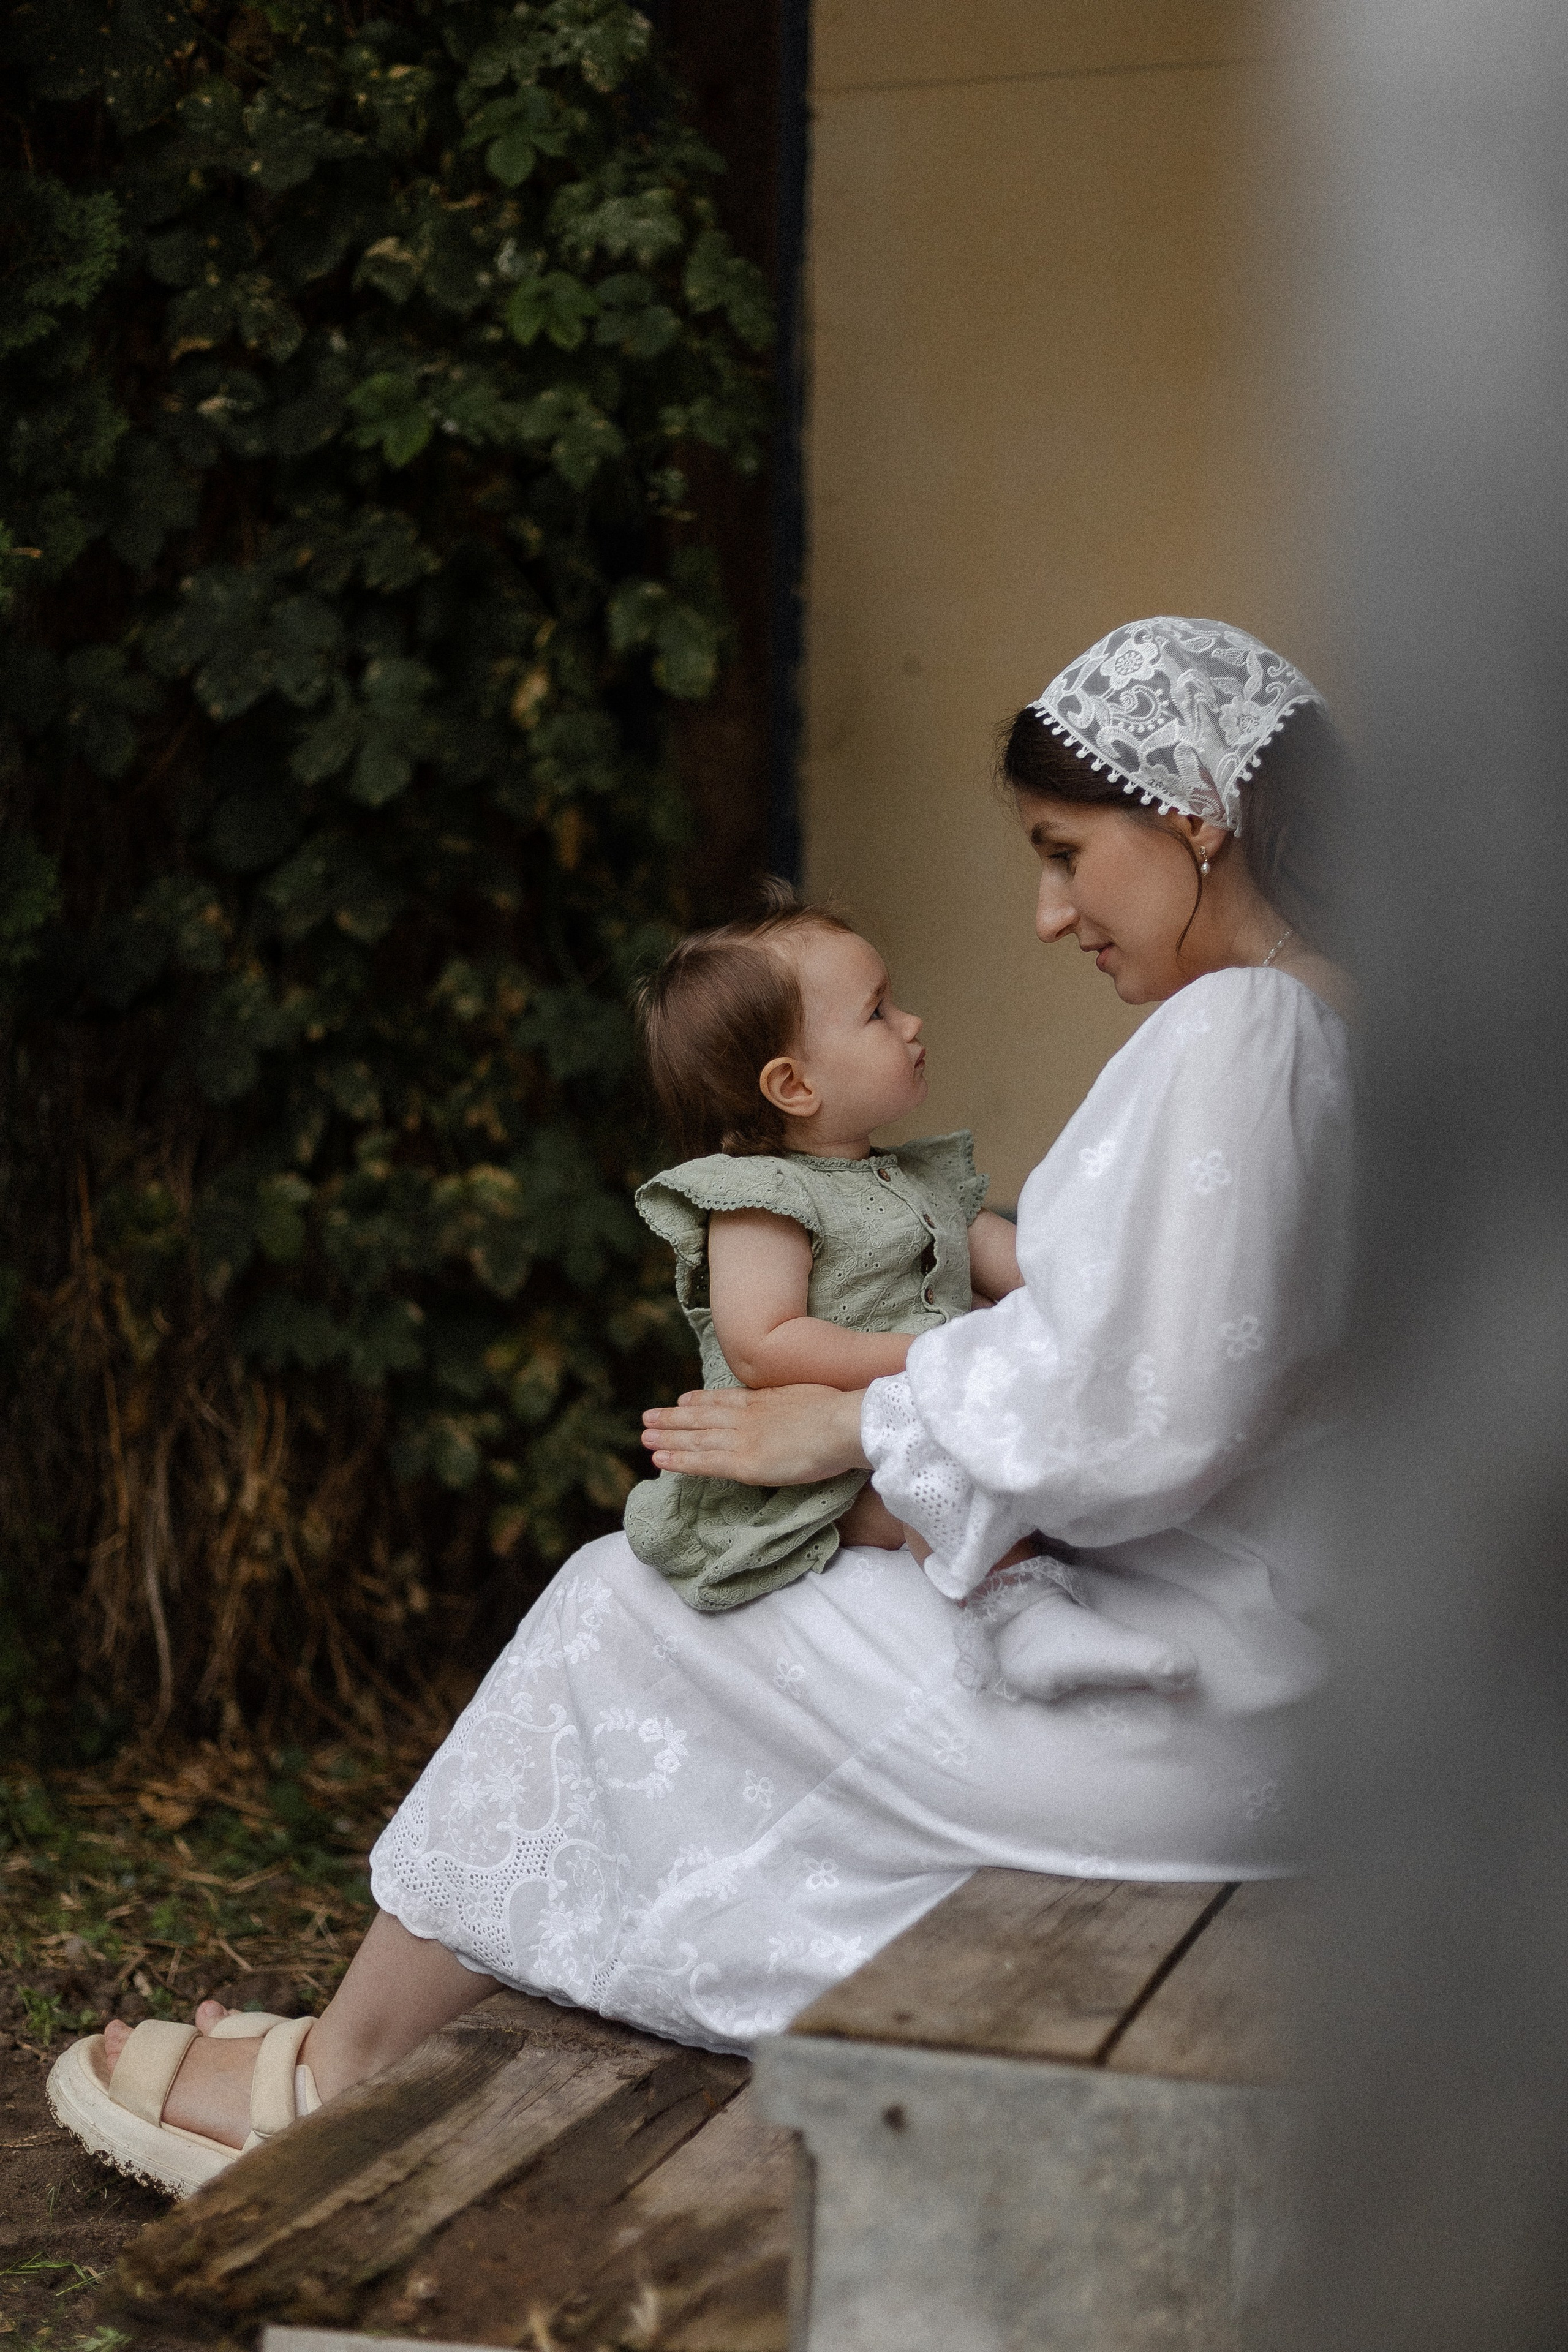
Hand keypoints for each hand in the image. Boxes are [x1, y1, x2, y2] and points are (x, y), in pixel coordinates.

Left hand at [642, 1384, 869, 1485]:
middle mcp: (748, 1416)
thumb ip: (797, 1406)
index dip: (700, 1401)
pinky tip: (660, 1460)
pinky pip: (703, 1462)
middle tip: (648, 1417)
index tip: (682, 1400)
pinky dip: (679, 1461)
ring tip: (645, 1436)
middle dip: (673, 1418)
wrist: (845, 1423)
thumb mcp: (813, 1398)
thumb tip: (801, 1412)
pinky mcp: (744, 1464)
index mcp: (766, 1400)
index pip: (724, 1400)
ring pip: (695, 1438)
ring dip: (667, 1437)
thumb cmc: (842, 1413)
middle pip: (701, 1417)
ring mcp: (743, 1439)